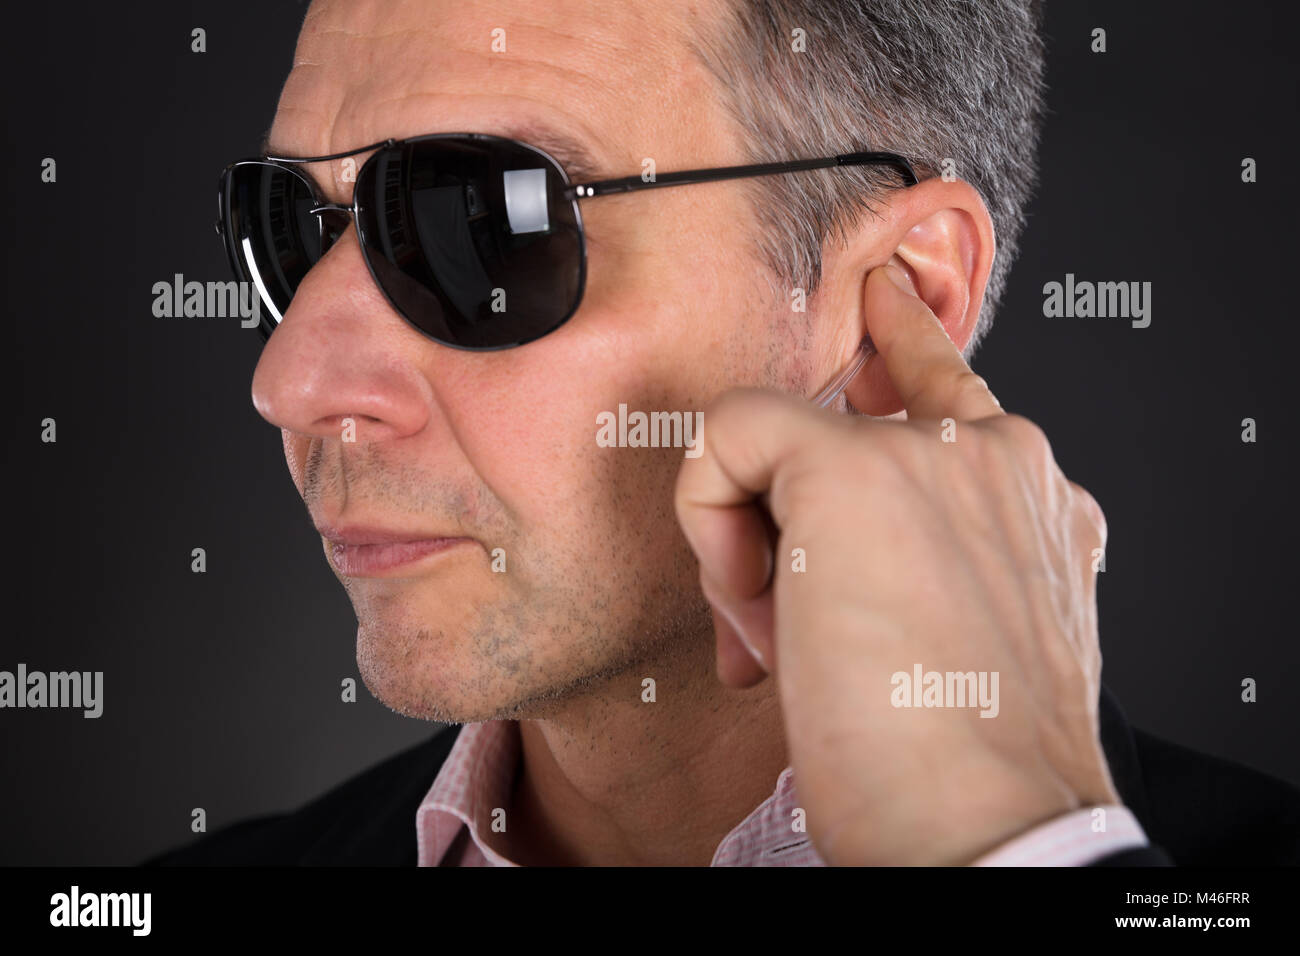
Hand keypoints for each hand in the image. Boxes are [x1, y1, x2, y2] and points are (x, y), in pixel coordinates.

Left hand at [674, 264, 1120, 864]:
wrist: (981, 825)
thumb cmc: (958, 758)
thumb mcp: (953, 635)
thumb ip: (917, 559)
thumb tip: (810, 554)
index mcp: (1026, 496)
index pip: (952, 381)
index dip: (905, 336)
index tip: (877, 298)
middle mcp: (995, 456)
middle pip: (842, 425)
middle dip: (791, 523)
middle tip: (790, 619)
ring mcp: (930, 451)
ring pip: (779, 437)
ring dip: (755, 543)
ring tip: (783, 636)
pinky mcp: (850, 466)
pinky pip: (730, 434)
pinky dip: (709, 519)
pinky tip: (748, 600)